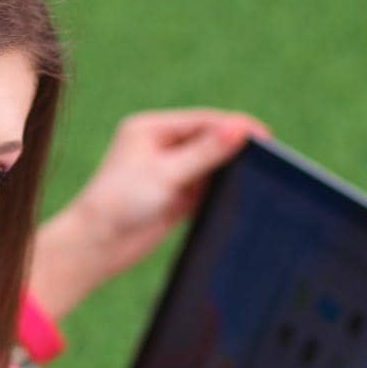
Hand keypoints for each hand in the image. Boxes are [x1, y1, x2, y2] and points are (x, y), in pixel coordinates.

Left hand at [29, 108, 271, 319]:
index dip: (234, 126)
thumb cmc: (120, 203)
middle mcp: (158, 146)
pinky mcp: (174, 196)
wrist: (97, 246)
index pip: (202, 121)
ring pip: (208, 165)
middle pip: (208, 140)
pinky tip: (240, 192)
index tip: (264, 135)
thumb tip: (240, 129)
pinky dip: (221, 189)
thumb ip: (205, 152)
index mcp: (150, 128)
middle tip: (269, 155)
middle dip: (235, 147)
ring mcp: (167, 172)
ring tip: (259, 174)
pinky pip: (205, 187)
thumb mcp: (167, 173)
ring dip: (229, 169)